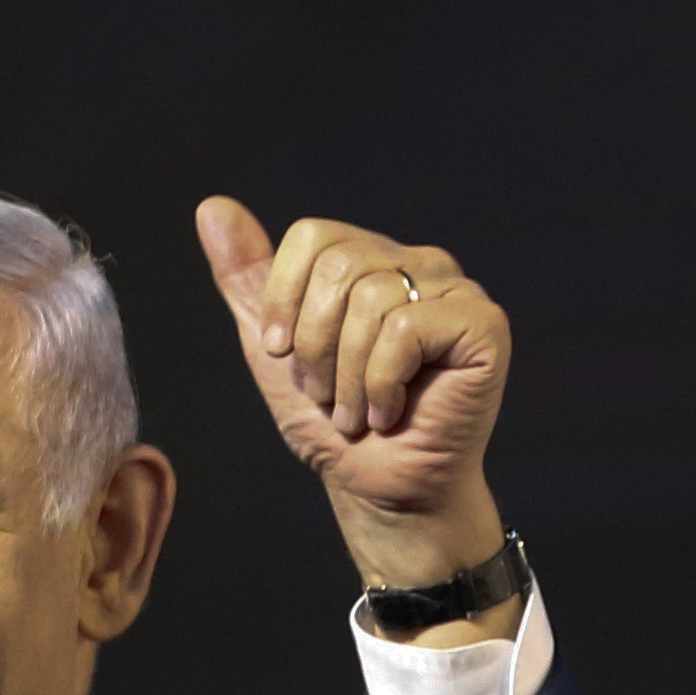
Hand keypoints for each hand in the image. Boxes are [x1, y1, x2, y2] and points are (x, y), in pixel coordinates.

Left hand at [196, 197, 509, 590]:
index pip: (311, 236)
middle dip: (314, 345)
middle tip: (324, 393)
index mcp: (370, 259)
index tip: (282, 354)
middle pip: (339, 265)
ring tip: (356, 410)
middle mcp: (417, 263)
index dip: (283, 300)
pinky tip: (390, 412)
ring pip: (371, 299)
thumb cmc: (329, 421)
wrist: (377, 488)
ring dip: (346, 375)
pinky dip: (381, 383)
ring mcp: (455, 290)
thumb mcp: (271, 348)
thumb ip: (246, 279)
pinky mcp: (484, 324)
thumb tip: (212, 206)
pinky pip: (406, 329)